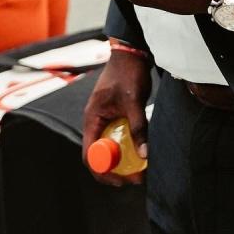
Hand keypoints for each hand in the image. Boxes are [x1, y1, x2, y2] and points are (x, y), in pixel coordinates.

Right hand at [82, 51, 151, 187]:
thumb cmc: (128, 73)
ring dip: (119, 160)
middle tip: (133, 178)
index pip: (89, 155)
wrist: (131, 53)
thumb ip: (138, 127)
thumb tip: (144, 154)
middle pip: (97, 155)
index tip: (120, 181)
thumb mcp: (134, 102)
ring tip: (138, 170)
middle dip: (113, 170)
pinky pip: (114, 138)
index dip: (102, 172)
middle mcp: (94, 121)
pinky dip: (123, 148)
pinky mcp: (112, 116)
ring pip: (106, 147)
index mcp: (92, 119)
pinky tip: (138, 152)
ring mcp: (102, 119)